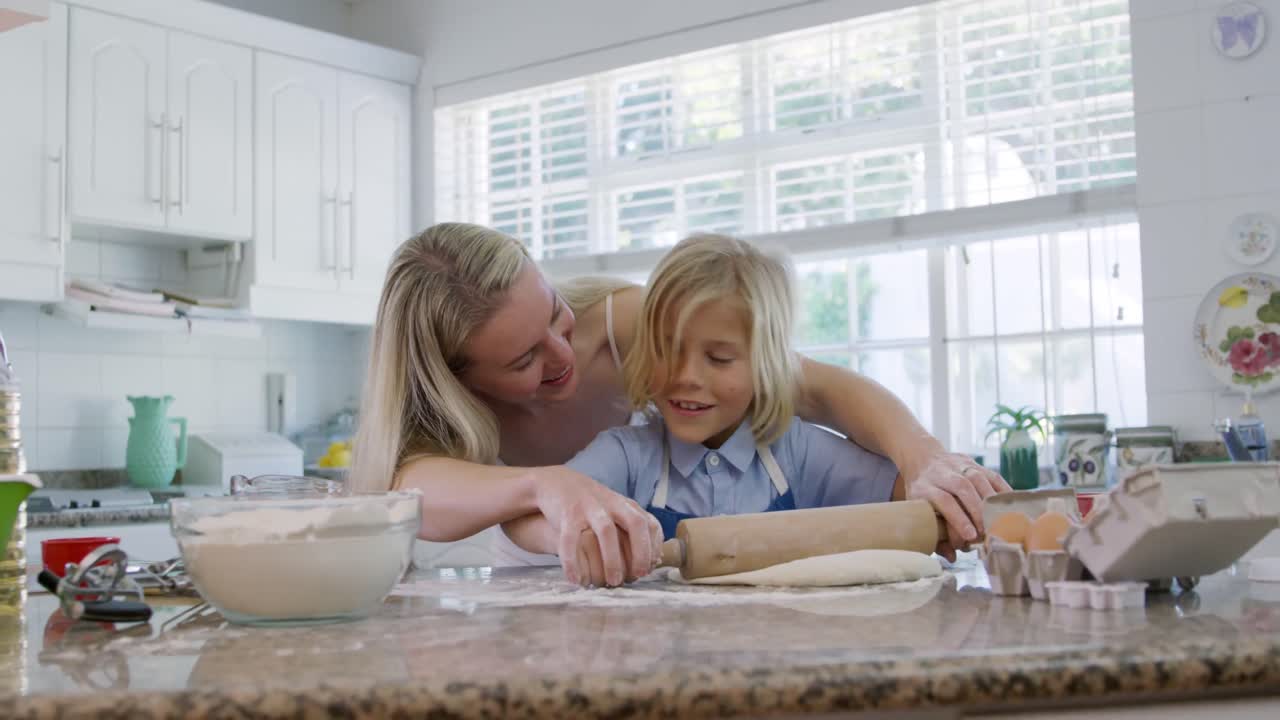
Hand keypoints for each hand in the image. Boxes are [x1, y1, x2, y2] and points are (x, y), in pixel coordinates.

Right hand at [533, 467, 662, 586]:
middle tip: (638, 575)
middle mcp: (611, 503)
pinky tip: (576, 579)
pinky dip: (573, 561)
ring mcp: (590, 506)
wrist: (555, 483)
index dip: (653, 547)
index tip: (650, 567)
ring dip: (613, 558)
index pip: (649, 523)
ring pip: (606, 531)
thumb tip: (656, 560)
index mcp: (625, 504)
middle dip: (641, 551)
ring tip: (613, 582)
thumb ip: (634, 531)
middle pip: (635, 523)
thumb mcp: (615, 511)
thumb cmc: (590, 505)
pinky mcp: (568, 513)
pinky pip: (571, 539)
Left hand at [906, 453, 1009, 560]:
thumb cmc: (923, 494)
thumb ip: (935, 535)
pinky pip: (991, 475)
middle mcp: (942, 473)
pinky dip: (1002, 490)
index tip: (970, 536)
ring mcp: (959, 465)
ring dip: (990, 501)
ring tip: (997, 521)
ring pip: (977, 479)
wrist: (923, 460)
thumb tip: (952, 558)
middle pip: (962, 488)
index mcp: (925, 486)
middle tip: (986, 532)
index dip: (958, 518)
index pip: (944, 500)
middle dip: (976, 511)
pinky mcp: (974, 463)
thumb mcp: (919, 512)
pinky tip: (1008, 505)